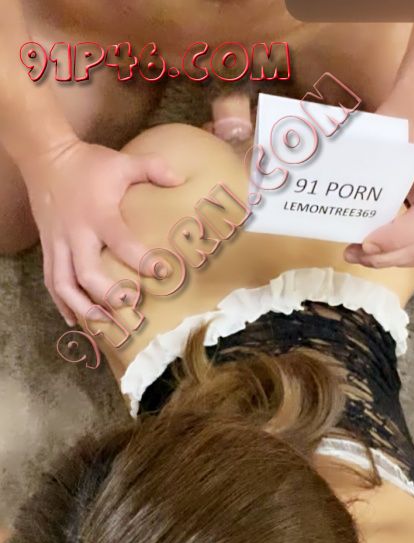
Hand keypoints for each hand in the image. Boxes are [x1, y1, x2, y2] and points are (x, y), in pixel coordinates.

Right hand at [20, 138, 183, 324]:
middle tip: (130, 306)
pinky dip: (61, 302)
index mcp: (98, 214)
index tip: (163, 273)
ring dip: (82, 307)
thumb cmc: (88, 164)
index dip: (142, 260)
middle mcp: (76, 233)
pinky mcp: (48, 248)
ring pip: (63, 284)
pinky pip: (50, 281)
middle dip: (108, 295)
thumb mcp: (122, 161)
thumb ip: (152, 168)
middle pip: (87, 273)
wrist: (44, 157)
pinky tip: (74, 319)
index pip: (121, 242)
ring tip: (102, 325)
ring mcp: (58, 243)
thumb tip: (180, 181)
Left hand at [344, 93, 413, 269]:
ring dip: (393, 259)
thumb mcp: (385, 139)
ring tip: (360, 254)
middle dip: (387, 257)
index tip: (363, 242)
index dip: (393, 239)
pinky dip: (400, 252)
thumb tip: (332, 194)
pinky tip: (375, 246)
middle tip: (353, 253)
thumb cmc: (408, 115)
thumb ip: (366, 170)